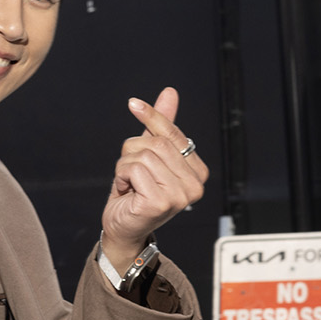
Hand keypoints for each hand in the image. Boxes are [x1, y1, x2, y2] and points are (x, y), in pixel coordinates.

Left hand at [101, 87, 207, 269]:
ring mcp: (179, 196)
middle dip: (133, 152)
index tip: (133, 103)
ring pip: (143, 155)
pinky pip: (134, 169)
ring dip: (125, 166)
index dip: (152, 117)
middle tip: (131, 173)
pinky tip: (127, 193)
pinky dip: (121, 177)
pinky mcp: (160, 202)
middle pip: (156, 143)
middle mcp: (195, 186)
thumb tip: (170, 92)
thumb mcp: (149, 155)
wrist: (123, 227)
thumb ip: (161, 127)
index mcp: (198, 172)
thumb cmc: (136, 192)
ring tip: (130, 184)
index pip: (174, 135)